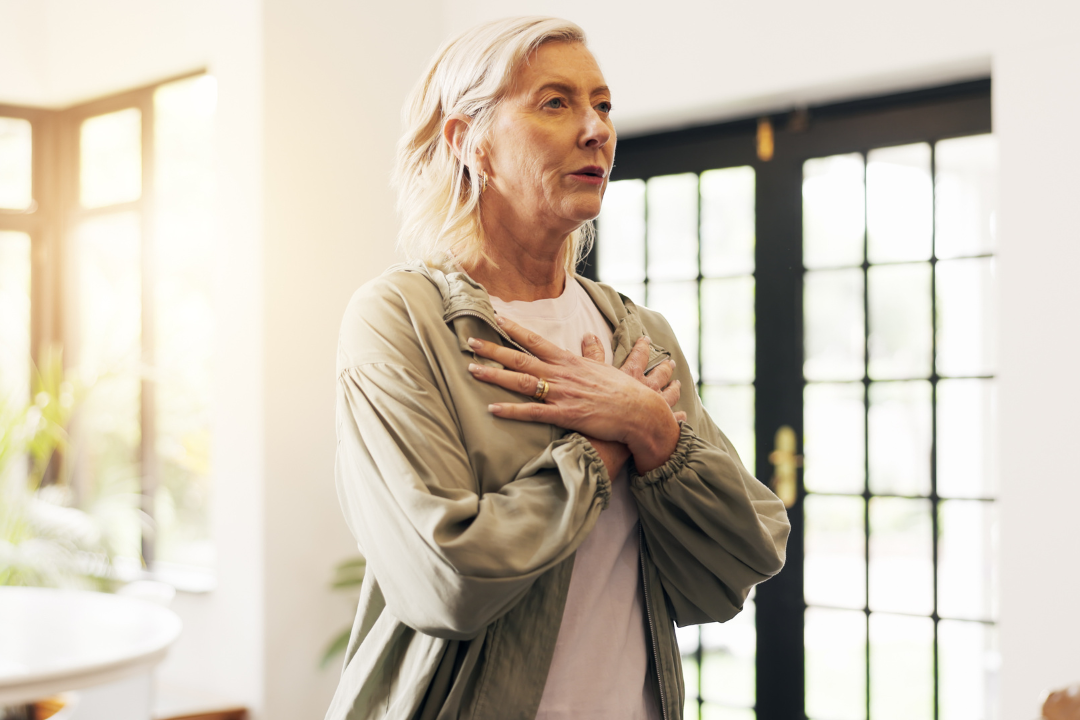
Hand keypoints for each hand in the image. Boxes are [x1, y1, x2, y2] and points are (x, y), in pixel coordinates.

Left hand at [466, 316, 680, 472]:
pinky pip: (532, 413)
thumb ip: (594, 352)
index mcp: (569, 361)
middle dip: (494, 349)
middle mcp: (562, 374)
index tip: (495, 318)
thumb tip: (589, 336)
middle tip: (470, 342)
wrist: (641, 411)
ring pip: (522, 382)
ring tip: (472, 370)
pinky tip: (492, 409)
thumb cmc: (624, 391)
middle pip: (521, 358)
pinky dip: (511, 411)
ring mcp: (562, 394)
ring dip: (495, 375)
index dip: (514, 330)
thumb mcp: (608, 367)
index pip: (536, 341)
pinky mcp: (565, 415)